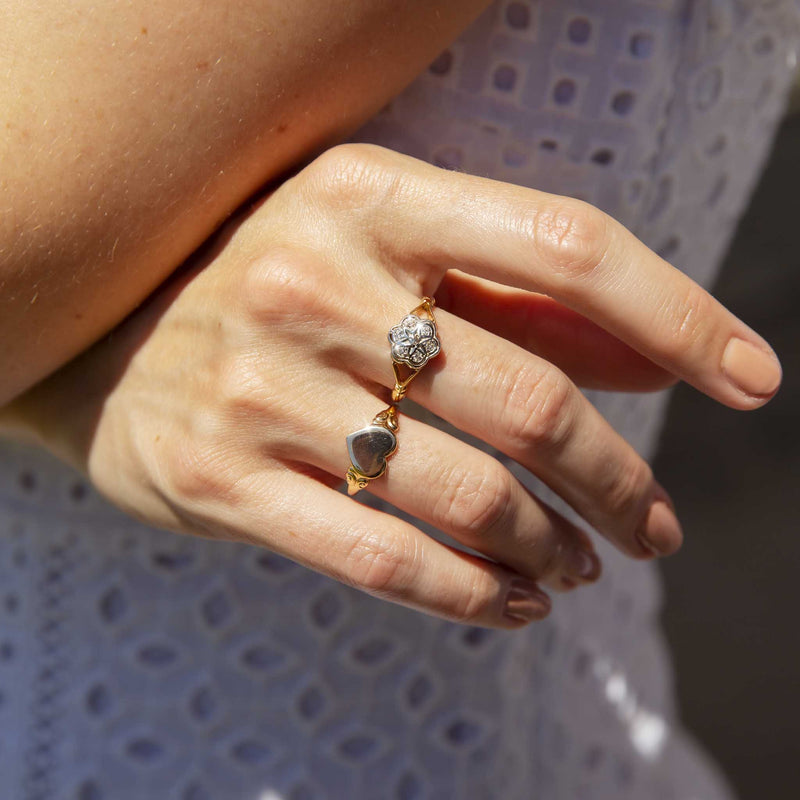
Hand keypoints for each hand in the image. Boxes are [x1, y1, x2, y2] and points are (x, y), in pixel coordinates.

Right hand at [3, 144, 781, 627]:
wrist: (106, 332)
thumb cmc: (273, 281)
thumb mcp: (383, 250)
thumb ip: (516, 299)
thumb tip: (656, 360)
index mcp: (367, 198)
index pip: (564, 249)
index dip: (677, 314)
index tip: (749, 379)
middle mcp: (309, 283)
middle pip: (526, 398)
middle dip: (619, 478)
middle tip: (660, 526)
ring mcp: (257, 387)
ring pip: (462, 494)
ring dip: (551, 546)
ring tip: (586, 567)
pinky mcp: (219, 479)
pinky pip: (380, 557)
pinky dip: (472, 594)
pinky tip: (517, 603)